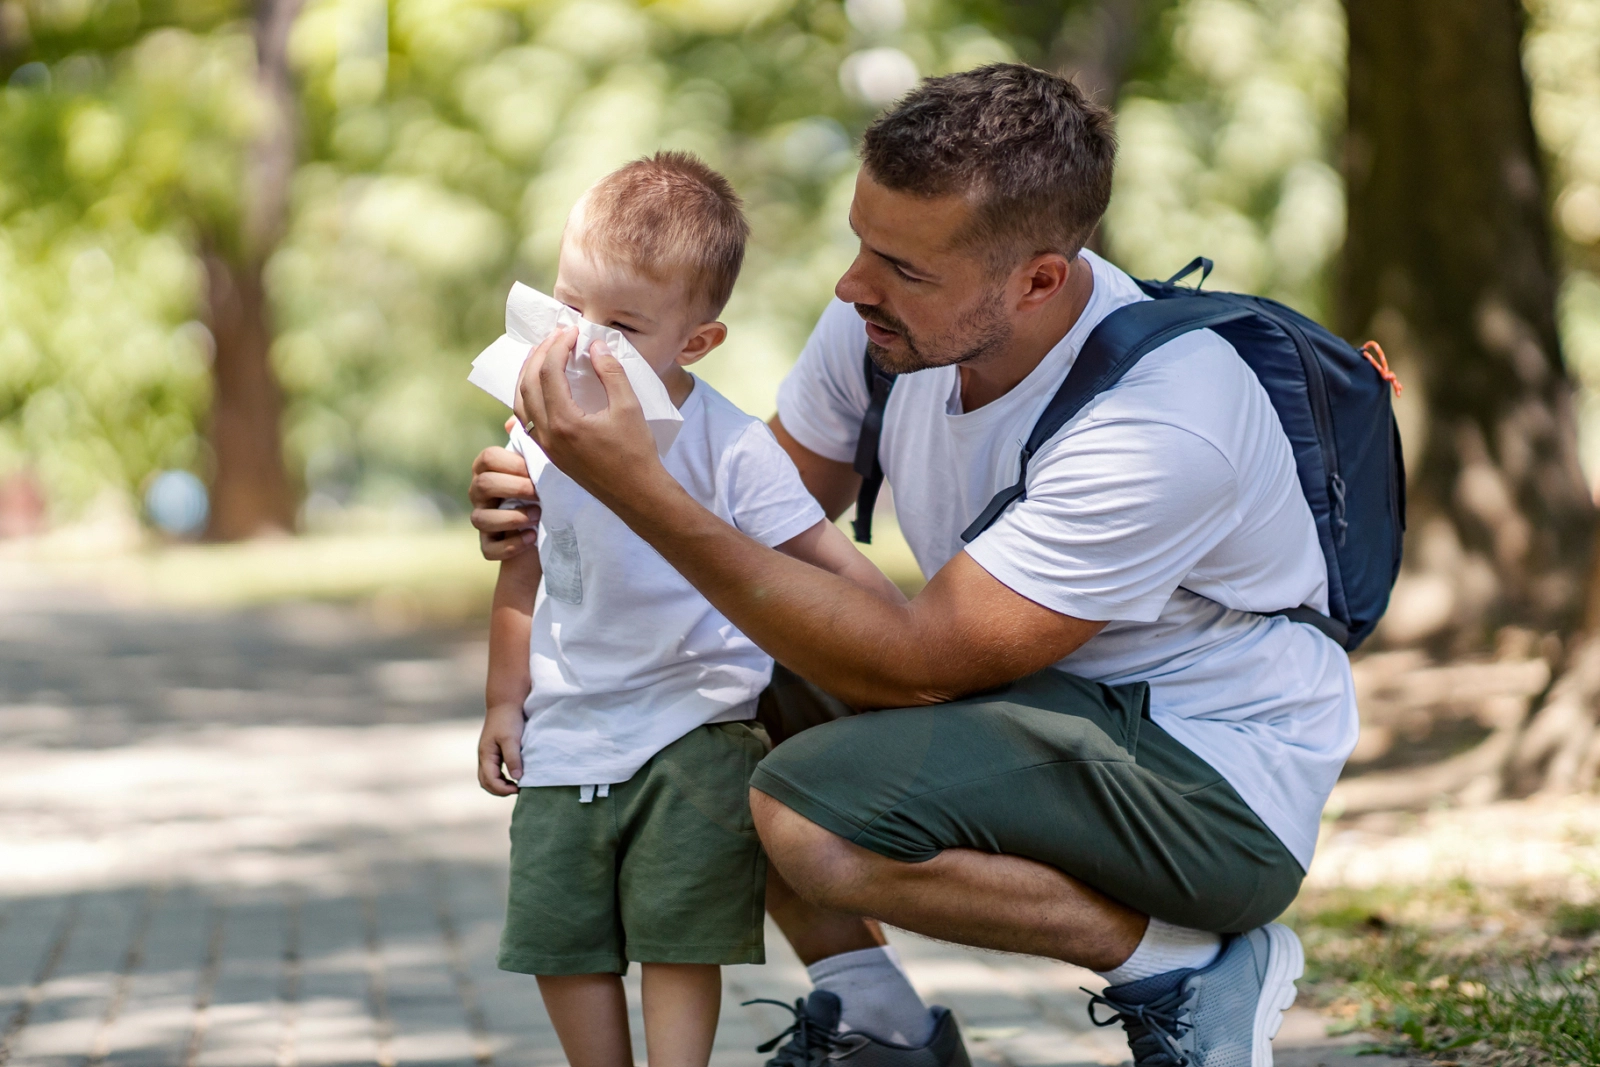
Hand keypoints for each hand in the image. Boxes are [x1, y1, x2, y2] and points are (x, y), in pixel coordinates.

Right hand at [469, 429, 537, 560]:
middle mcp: (480, 494)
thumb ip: (528, 447)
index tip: (534, 471)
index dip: (511, 463)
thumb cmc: (544, 494)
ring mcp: (482, 521)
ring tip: (537, 517)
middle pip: (483, 484)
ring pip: (480, 519)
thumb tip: (512, 421)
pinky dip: (511, 544)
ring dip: (512, 517)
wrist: (550, 538)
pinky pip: (489, 547)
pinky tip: (532, 537)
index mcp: (489, 470)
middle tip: (538, 493)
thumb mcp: (540, 470)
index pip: (487, 457)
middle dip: (513, 488)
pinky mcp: (489, 547)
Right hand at [478, 704, 525, 795]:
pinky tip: (514, 776)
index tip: (519, 789)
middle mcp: (484, 757)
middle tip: (517, 790)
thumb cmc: (508, 719)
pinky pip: (494, 770)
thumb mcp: (511, 739)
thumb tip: (517, 778)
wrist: (506, 703)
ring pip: (488, 777)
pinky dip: (502, 778)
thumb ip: (513, 758)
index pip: (490, 781)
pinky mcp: (493, 751)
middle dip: (500, 790)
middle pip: (486, 782)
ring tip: (516, 786)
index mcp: (486, 755)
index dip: (503, 789)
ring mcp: (487, 754)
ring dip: (500, 785)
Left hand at [517, 332, 667, 509]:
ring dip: (528, 374)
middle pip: (528, 383)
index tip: (572, 332)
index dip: (558, 346)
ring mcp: (545, 446)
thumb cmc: (636, 453)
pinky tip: (540, 386)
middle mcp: (547, 435)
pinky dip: (529, 396)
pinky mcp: (550, 453)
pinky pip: (526, 419)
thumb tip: (595, 346)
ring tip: (543, 354)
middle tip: (557, 336)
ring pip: (521, 402)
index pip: (549, 372)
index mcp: (564, 422)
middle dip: (540, 354)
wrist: (637, 495)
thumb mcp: (629, 408)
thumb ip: (611, 373)